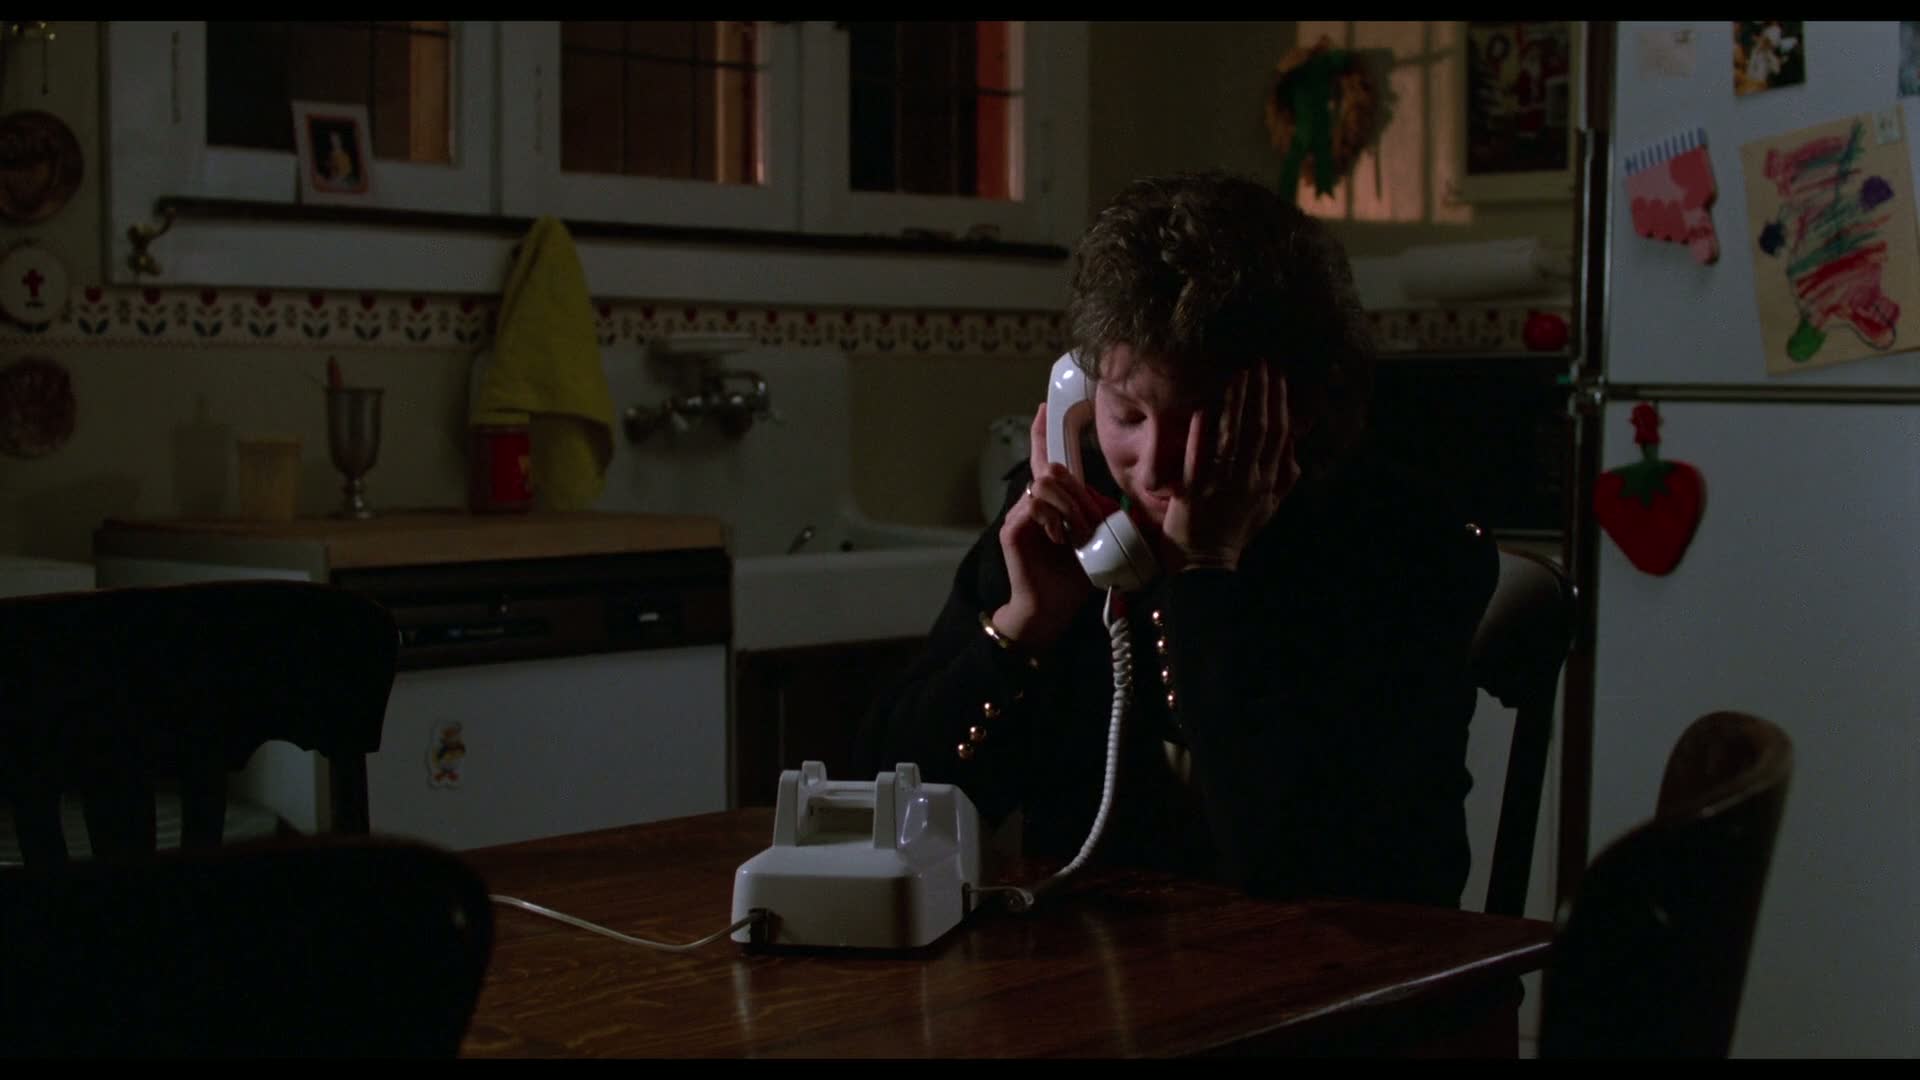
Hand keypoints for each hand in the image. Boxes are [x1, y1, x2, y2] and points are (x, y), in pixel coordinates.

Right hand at [992, 402, 1116, 649]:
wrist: (1051, 611)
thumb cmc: (1073, 578)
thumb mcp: (1096, 540)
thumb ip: (1098, 514)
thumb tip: (1111, 496)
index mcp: (1051, 503)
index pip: (1045, 460)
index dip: (1043, 434)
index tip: (1044, 408)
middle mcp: (1031, 504)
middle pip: (1051, 469)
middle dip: (1077, 492)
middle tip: (1090, 521)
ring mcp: (1019, 516)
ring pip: (1043, 484)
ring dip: (1069, 506)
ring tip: (1077, 533)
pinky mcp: (1011, 530)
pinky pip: (1033, 506)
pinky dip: (1054, 520)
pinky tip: (1061, 539)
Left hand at [1163, 362, 1299, 570]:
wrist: (1208, 564)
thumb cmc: (1237, 531)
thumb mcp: (1269, 507)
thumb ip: (1285, 476)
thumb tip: (1294, 444)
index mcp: (1267, 481)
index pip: (1278, 435)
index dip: (1279, 403)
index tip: (1278, 376)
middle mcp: (1248, 480)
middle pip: (1258, 430)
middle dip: (1260, 394)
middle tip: (1259, 363)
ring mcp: (1220, 485)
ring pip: (1231, 438)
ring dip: (1235, 405)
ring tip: (1236, 375)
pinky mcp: (1193, 492)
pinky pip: (1198, 458)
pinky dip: (1201, 433)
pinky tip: (1202, 408)